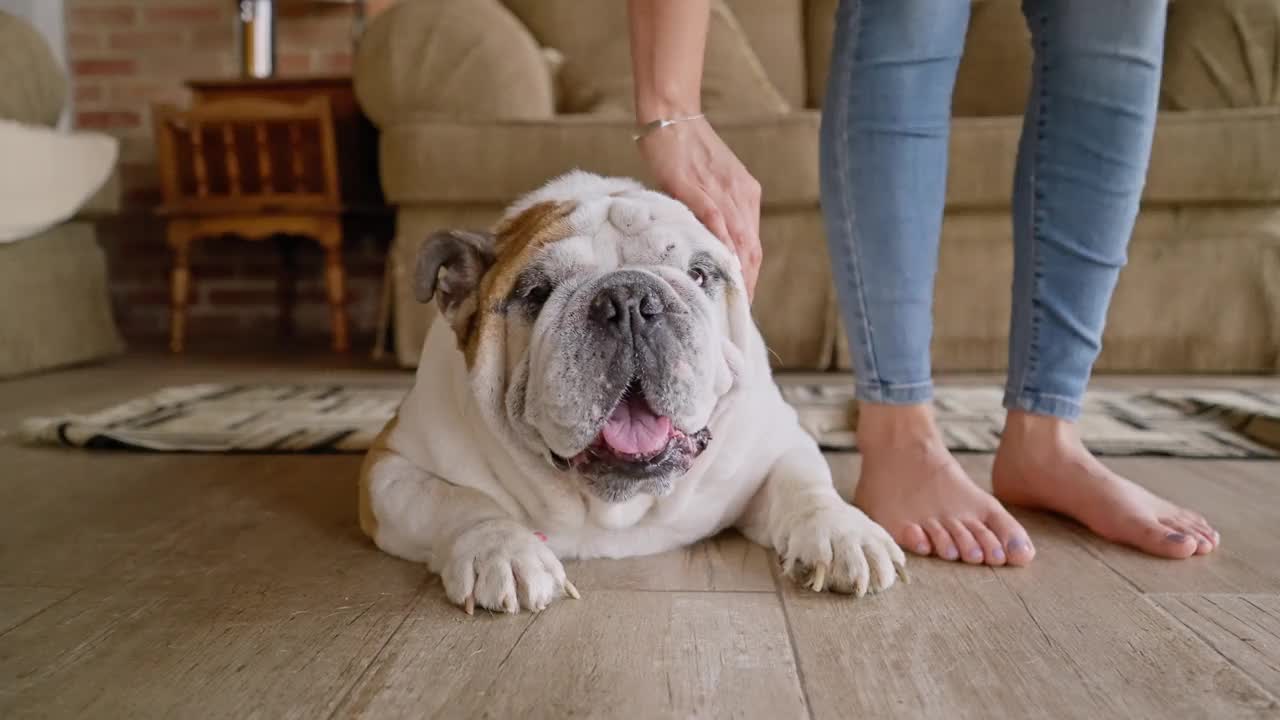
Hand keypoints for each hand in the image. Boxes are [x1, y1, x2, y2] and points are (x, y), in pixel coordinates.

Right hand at [637, 118, 762, 298]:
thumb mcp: (709, 183)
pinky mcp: (696, 185)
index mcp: (746, 194)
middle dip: (749, 281)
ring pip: (738, 237)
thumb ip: (716, 210)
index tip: (745, 299)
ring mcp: (720, 190)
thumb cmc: (685, 150)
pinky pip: (715, 218)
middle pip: (751, 247)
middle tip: (740, 309)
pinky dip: (721, 243)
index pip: (754, 244)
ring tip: (732, 298)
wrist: (671, 115)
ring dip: (738, 270)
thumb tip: (713, 242)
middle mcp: (740, 194)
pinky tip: (721, 263)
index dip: (752, 275)